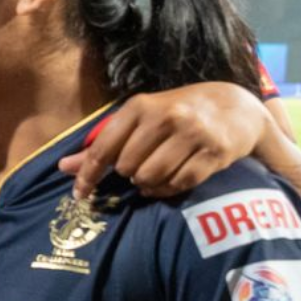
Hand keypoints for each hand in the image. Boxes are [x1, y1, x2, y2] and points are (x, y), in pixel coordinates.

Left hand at [62, 82, 265, 198]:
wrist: (237, 107)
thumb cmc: (177, 114)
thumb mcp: (139, 119)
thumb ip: (103, 143)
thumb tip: (64, 167)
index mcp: (141, 106)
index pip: (103, 149)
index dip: (88, 176)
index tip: (80, 194)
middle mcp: (167, 116)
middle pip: (127, 168)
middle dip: (127, 174)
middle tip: (139, 167)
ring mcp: (193, 133)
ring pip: (151, 178)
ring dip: (148, 184)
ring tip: (154, 174)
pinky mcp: (215, 152)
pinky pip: (179, 184)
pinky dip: (169, 189)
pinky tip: (171, 180)